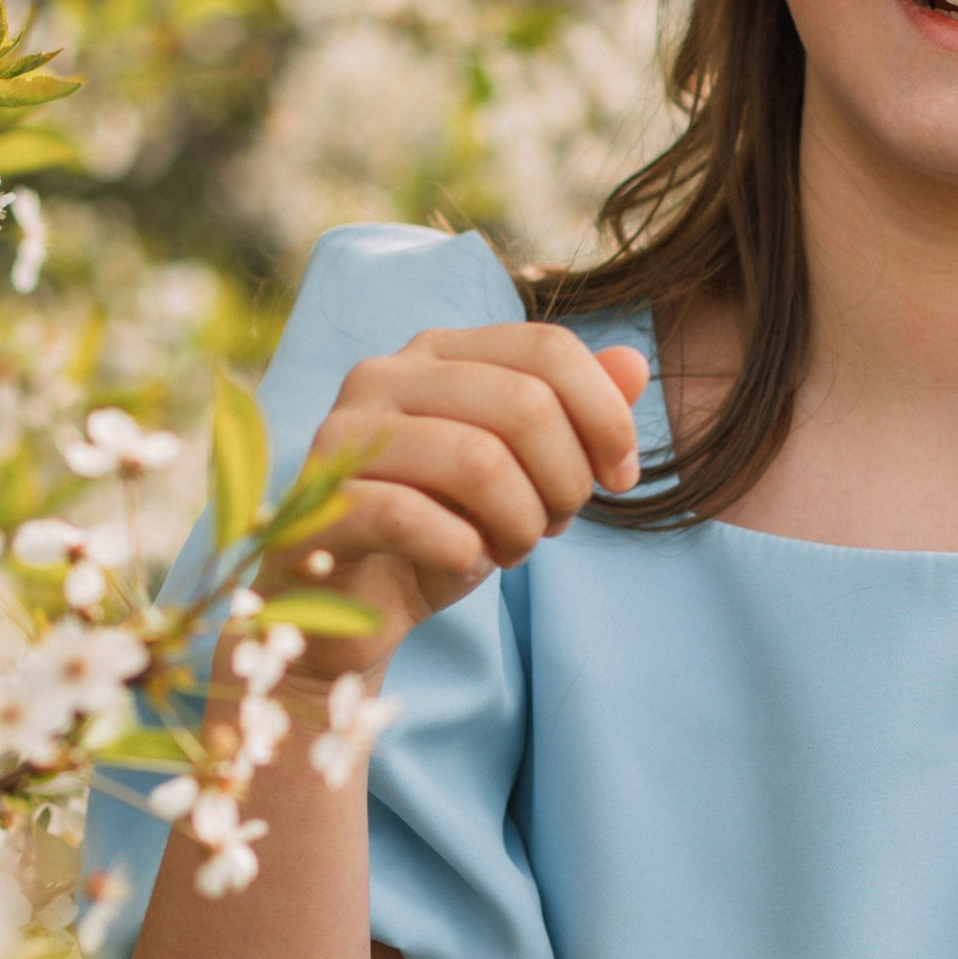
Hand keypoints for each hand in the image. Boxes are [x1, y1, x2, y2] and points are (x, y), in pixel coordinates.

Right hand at [257, 323, 648, 680]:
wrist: (351, 610)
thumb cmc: (441, 528)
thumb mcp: (523, 474)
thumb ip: (576, 416)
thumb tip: (636, 365)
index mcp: (438, 352)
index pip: (547, 348)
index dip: (606, 417)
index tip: (621, 479)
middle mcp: (385, 375)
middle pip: (525, 403)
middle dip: (565, 480)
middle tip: (553, 526)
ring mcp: (344, 437)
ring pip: (478, 461)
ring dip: (520, 522)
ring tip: (510, 549)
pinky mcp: (321, 504)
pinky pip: (411, 516)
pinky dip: (461, 551)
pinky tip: (464, 563)